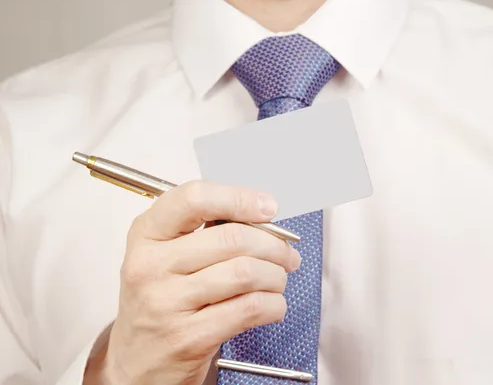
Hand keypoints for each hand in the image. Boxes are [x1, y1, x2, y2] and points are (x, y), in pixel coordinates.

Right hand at [83, 181, 300, 384]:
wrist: (137, 363)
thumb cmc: (159, 303)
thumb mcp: (166, 257)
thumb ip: (206, 231)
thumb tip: (263, 217)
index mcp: (146, 235)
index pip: (194, 198)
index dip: (239, 198)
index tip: (267, 207)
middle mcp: (150, 266)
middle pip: (232, 238)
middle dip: (274, 245)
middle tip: (286, 254)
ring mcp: (166, 303)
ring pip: (246, 272)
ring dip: (276, 276)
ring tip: (277, 280)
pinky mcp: (188, 337)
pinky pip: (249, 308)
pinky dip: (274, 304)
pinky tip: (272, 305)